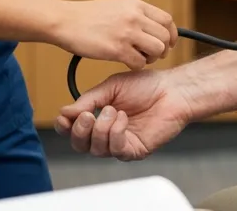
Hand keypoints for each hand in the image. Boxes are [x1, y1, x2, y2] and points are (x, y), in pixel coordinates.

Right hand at [50, 0, 176, 69]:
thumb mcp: (118, 7)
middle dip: (162, 49)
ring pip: (157, 50)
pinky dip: (137, 66)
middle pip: (165, 37)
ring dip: (151, 58)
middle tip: (152, 55)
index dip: (170, 35)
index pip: (167, 20)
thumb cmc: (88, 16)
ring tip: (140, 58)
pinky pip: (139, 63)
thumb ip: (137, 15)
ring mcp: (126, 33)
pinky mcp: (116, 49)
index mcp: (136, 5)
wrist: (64, 20)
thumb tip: (154, 28)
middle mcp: (135, 17)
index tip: (167, 43)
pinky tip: (127, 62)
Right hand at [53, 68, 192, 160]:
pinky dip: (115, 133)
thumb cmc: (146, 86)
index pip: (73, 131)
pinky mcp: (135, 150)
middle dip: (80, 131)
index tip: (64, 117)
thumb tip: (64, 112)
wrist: (172, 90)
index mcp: (99, 119)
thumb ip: (88, 100)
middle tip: (87, 115)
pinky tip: (123, 118)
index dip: (65, 127)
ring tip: (114, 110)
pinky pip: (116, 150)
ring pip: (96, 149)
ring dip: (101, 128)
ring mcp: (121, 143)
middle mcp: (107, 134)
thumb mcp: (111, 87)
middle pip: (81, 145)